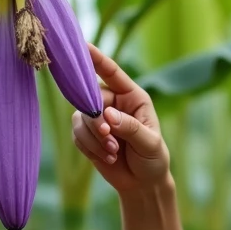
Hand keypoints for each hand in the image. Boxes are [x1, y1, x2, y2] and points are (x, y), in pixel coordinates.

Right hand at [72, 44, 170, 193]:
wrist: (142, 184)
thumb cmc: (153, 159)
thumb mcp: (149, 143)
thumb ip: (130, 127)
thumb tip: (107, 115)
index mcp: (132, 96)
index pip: (111, 72)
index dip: (96, 58)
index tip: (81, 45)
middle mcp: (113, 102)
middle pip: (90, 98)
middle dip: (96, 119)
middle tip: (107, 136)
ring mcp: (98, 118)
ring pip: (80, 118)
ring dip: (94, 138)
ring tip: (112, 153)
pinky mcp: (86, 134)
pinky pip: (77, 135)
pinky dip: (89, 148)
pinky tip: (107, 158)